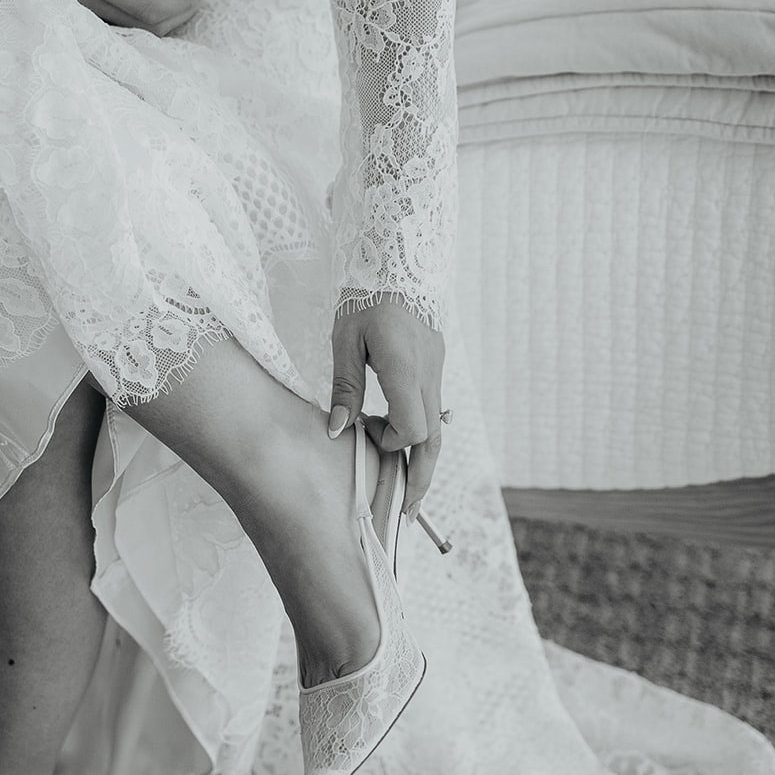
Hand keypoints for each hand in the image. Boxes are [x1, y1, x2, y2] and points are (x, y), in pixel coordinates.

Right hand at [3, 0, 207, 34]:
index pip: (151, 10)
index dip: (185, 1)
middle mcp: (85, 2)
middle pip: (148, 26)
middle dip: (182, 8)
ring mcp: (82, 8)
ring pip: (139, 28)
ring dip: (169, 11)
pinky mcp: (84, 6)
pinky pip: (125, 20)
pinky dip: (151, 10)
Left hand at [328, 300, 445, 514]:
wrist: (397, 260)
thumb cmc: (365, 296)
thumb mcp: (345, 339)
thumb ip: (344, 386)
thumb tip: (337, 431)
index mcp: (406, 368)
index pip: (412, 429)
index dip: (390, 446)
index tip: (365, 439)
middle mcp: (429, 373)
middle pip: (434, 440)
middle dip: (420, 479)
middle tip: (408, 514)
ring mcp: (437, 369)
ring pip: (438, 428)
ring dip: (422, 461)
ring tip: (408, 491)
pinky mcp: (435, 365)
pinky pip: (433, 409)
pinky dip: (421, 434)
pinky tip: (403, 443)